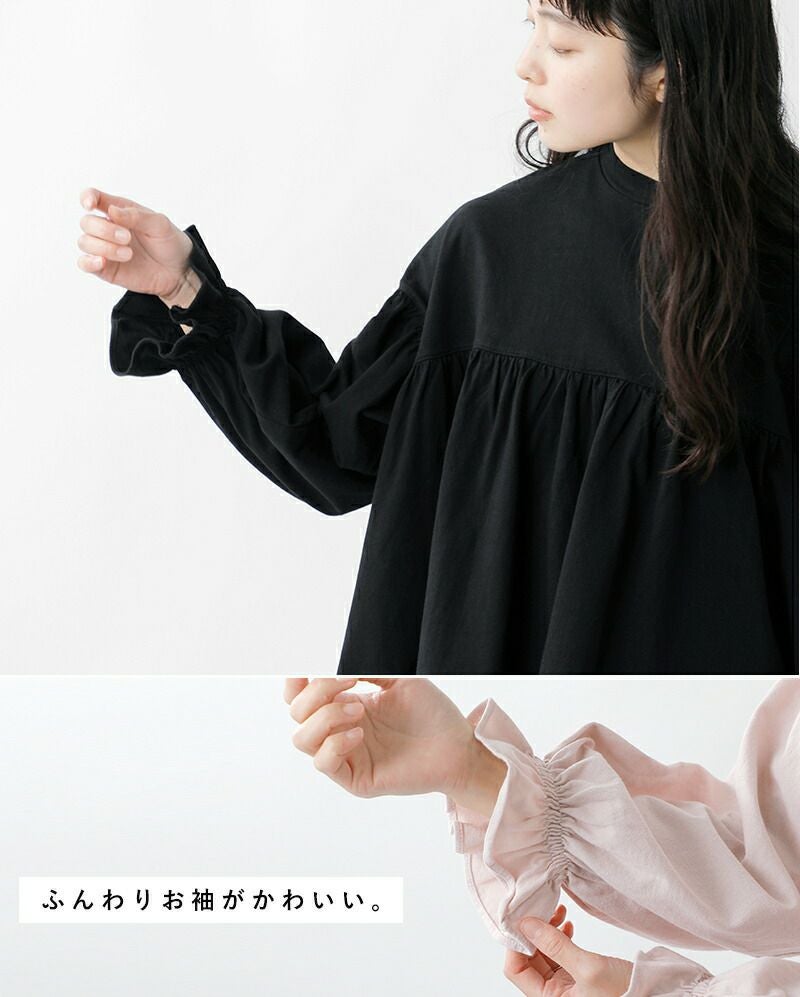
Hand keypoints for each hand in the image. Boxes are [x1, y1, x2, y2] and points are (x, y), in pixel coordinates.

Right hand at [77, 187, 193, 298]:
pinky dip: (89, 262)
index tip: (90, 205)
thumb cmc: (169, 242)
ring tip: (128, 254)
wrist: (179, 271)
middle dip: (104, 229)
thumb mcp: (159, 224)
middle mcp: (107, 228)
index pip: (93, 198)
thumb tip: (111, 211)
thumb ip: (135, 216)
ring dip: (104, 247)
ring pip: (85, 242)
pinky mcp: (106, 269)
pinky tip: (102, 262)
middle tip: (127, 238)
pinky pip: (84, 263)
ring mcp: (104, 248)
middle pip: (87, 222)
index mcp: (118, 210)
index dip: (87, 198)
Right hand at [284, 677, 500, 802]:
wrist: (457, 745)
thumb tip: (337, 663)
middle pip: (296, 712)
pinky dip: (335, 743)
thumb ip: (367, 669)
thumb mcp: (398, 679)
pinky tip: (360, 733)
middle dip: (317, 692)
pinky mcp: (355, 778)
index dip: (295, 681)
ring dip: (326, 717)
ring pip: (302, 738)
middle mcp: (339, 730)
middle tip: (351, 683)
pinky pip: (323, 763)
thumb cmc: (432, 713)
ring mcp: (345, 755)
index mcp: (345, 705)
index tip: (311, 667)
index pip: (300, 696)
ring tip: (359, 711)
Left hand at [504, 913, 633, 996]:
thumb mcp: (587, 967)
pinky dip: (560, 936)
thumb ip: (555, 945)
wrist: (654, 995)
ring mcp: (565, 984)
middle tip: (540, 909)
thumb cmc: (624, 994)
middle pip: (528, 959)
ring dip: (547, 931)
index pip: (516, 970)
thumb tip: (526, 924)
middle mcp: (554, 993)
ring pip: (543, 953)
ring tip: (558, 913)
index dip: (515, 944)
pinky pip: (559, 953)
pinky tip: (568, 924)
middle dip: (533, 932)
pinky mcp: (577, 975)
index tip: (522, 919)